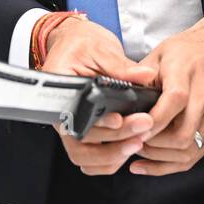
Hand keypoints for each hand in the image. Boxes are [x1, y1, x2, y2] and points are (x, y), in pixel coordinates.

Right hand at [42, 16, 156, 175]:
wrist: (75, 44)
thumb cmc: (82, 45)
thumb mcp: (100, 49)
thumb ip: (121, 66)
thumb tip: (145, 76)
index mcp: (58, 89)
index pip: (74, 115)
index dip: (97, 123)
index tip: (120, 119)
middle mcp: (60, 112)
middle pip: (80, 142)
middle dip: (114, 141)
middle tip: (142, 128)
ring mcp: (69, 125)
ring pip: (84, 156)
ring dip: (113, 155)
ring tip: (139, 140)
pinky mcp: (82, 131)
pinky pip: (90, 158)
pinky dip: (110, 159)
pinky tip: (130, 145)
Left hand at [128, 15, 203, 176]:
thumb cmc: (190, 50)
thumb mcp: (158, 54)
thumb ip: (140, 79)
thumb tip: (120, 100)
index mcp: (186, 79)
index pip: (168, 110)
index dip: (148, 126)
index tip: (130, 132)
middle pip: (181, 137)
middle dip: (153, 147)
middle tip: (132, 143)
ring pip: (189, 151)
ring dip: (162, 158)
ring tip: (141, 152)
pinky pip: (198, 154)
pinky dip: (174, 162)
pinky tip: (155, 162)